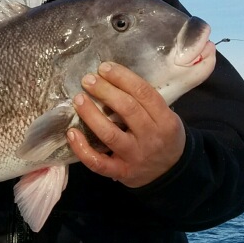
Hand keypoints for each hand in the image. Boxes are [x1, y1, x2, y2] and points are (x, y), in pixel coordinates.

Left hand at [66, 62, 185, 187]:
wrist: (172, 174)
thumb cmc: (164, 138)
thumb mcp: (166, 118)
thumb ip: (146, 102)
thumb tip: (113, 78)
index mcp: (165, 120)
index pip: (144, 93)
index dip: (122, 77)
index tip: (104, 68)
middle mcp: (151, 138)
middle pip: (127, 109)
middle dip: (105, 91)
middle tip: (88, 79)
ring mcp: (135, 157)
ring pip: (110, 134)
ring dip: (91, 114)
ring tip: (79, 99)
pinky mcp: (121, 172)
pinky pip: (98, 162)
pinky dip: (82, 148)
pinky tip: (71, 133)